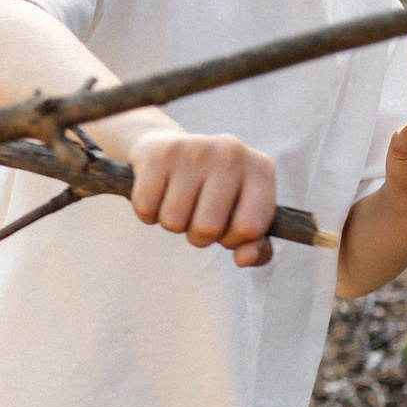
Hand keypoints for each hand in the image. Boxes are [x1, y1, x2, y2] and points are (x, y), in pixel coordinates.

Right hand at [126, 127, 278, 267]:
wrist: (170, 146)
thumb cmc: (214, 193)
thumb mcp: (243, 217)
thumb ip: (255, 247)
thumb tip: (243, 260)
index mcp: (261, 169)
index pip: (248, 228)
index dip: (231, 240)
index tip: (226, 228)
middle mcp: (232, 152)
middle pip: (208, 227)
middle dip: (198, 235)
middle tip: (196, 216)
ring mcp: (194, 149)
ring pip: (173, 221)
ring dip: (172, 223)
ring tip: (178, 203)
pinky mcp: (158, 153)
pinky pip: (146, 208)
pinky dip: (148, 213)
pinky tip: (157, 195)